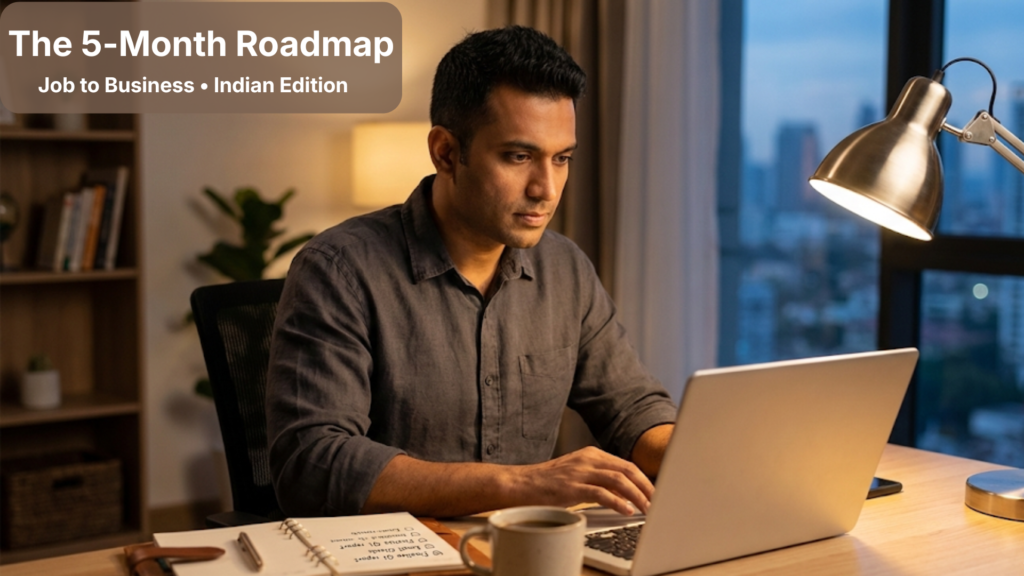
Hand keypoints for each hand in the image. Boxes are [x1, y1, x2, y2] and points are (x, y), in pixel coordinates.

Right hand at [507, 446, 653, 515]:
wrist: (521, 484)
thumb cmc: (548, 483)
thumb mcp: (577, 474)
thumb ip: (599, 478)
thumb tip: (624, 492)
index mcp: (591, 454)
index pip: (626, 464)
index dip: (644, 479)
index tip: (654, 492)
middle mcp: (588, 459)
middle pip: (627, 470)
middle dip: (646, 487)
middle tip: (656, 501)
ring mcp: (580, 472)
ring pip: (618, 480)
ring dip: (637, 495)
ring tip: (646, 508)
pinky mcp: (572, 486)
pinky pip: (602, 493)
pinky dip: (618, 502)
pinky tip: (626, 510)